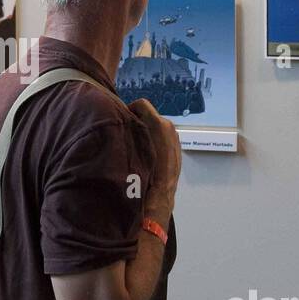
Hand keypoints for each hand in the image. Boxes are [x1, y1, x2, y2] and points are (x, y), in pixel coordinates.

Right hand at [127, 98, 180, 223]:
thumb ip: (127, 127)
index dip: (129, 109)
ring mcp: (175, 138)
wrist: (158, 195)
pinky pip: (164, 138)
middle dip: (139, 121)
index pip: (141, 104)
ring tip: (137, 146)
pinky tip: (148, 155)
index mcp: (158, 123)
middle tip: (127, 134)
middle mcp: (169, 126)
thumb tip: (120, 118)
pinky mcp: (177, 149)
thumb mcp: (129, 145)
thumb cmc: (141, 170)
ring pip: (157, 126)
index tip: (122, 121)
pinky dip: (156, 141)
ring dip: (147, 131)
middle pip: (149, 115)